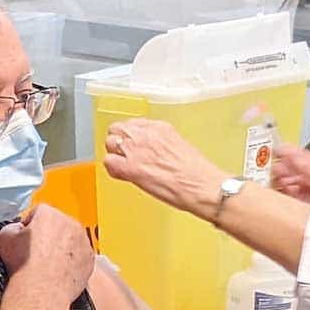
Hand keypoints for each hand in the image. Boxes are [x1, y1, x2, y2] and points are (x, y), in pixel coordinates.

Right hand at [0, 204, 94, 298]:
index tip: (25, 239)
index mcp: (49, 213)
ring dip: (62, 248)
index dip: (29, 226)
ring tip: (48, 264)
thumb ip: (12, 226)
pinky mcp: (90, 259)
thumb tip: (17, 228)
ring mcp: (83, 241)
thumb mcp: (4, 238)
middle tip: (36, 253)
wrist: (41, 291)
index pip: (39, 212)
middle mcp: (70, 223)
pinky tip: (59, 272)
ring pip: (71, 240)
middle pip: (58, 224)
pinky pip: (80, 256)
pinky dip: (72, 262)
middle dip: (48, 235)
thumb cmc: (25, 266)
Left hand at [102, 119, 219, 218]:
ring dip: (114, 154)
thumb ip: (160, 143)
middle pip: (117, 129)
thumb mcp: (179, 145)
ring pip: (110, 143)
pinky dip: (113, 169)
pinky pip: (109, 162)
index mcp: (160, 127)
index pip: (133, 123)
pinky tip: (123, 175)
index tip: (133, 144)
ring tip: (123, 166)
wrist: (200, 185)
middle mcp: (145, 134)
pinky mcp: (130, 167)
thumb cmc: (196, 172)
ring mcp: (136, 149)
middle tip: (124, 155)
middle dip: (118, 141)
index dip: (130, 135)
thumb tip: (151, 151)